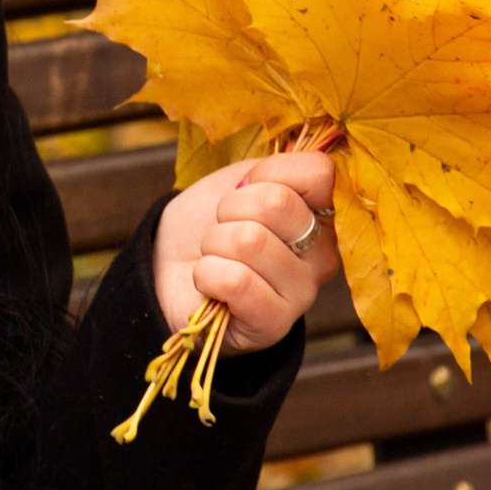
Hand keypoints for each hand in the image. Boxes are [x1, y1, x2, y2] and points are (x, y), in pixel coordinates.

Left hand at [153, 152, 339, 353]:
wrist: (166, 268)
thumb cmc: (208, 223)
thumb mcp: (242, 179)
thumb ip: (282, 169)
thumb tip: (315, 165)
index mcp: (321, 215)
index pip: (320, 173)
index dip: (266, 173)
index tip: (247, 188)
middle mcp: (323, 256)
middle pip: (277, 204)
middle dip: (230, 208)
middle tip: (223, 228)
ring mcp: (302, 293)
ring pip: (250, 241)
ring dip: (214, 244)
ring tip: (216, 257)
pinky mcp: (275, 324)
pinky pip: (237, 281)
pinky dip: (208, 274)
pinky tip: (211, 283)